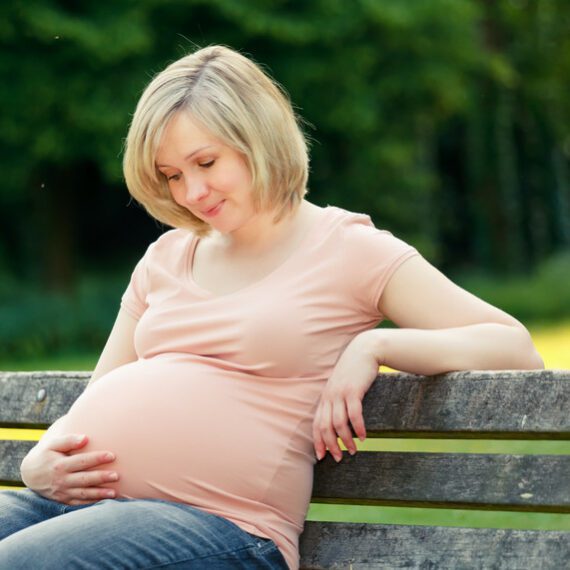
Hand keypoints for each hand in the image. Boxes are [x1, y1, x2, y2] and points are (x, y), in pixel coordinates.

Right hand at [20, 433, 118, 504]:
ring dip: (99, 494)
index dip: (97, 458)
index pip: (81, 462)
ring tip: (114, 493)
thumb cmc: (45, 454)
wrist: (30, 474)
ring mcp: (62, 492)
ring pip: (83, 493)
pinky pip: (79, 503)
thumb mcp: (52, 444)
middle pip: (84, 479)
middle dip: (101, 478)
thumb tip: (85, 438)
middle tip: (117, 475)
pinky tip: (104, 501)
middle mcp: (61, 480)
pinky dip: (91, 503)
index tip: (112, 455)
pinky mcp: (64, 499)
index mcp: (60, 465)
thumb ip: (68, 440)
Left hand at [313, 331, 380, 461]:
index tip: (321, 456)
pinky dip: (358, 428)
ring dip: (346, 440)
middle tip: (338, 458)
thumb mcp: (341, 385)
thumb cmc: (354, 370)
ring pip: (338, 423)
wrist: (364, 350)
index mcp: (325, 397)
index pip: (316, 423)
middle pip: (325, 427)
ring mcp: (340, 393)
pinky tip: (363, 436)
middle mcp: (329, 396)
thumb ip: (337, 400)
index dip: (317, 441)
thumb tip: (339, 421)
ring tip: (353, 451)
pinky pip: (354, 414)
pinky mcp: (353, 390)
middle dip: (330, 445)